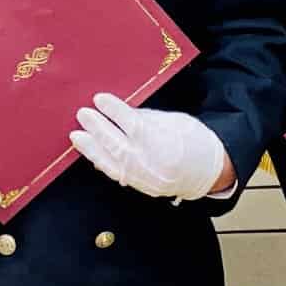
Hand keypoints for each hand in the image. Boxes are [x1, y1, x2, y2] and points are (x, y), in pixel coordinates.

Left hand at [69, 93, 226, 200]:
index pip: (132, 123)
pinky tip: (91, 154)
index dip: (113, 110)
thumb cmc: (194, 141)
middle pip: (117, 143)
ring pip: (112, 162)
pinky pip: (117, 174)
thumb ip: (145, 117)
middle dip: (96, 128)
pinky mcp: (141, 186)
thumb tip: (119, 112)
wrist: (208, 171)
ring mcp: (145, 177)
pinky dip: (102, 163)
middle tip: (83, 114)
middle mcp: (151, 162)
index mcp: (163, 142)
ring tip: (77, 136)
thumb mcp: (173, 121)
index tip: (99, 99)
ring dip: (91, 148)